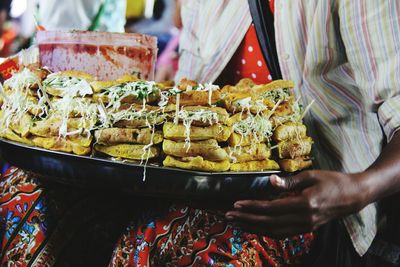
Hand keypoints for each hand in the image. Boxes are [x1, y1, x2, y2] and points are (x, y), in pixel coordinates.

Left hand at [225, 170, 369, 237]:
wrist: (354, 196)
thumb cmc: (333, 181)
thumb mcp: (311, 175)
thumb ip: (290, 181)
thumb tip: (270, 181)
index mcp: (305, 204)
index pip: (271, 208)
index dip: (252, 207)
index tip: (235, 205)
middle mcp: (304, 219)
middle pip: (269, 223)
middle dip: (246, 220)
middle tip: (228, 216)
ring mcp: (305, 227)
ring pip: (274, 232)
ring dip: (253, 228)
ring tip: (237, 224)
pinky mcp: (306, 229)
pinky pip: (282, 233)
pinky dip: (266, 232)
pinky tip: (255, 228)